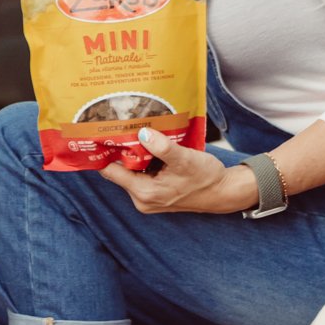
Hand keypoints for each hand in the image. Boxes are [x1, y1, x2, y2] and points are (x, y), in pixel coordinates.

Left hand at [97, 130, 257, 215]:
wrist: (223, 192)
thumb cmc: (206, 178)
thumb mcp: (184, 159)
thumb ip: (162, 147)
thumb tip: (142, 133)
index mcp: (144, 192)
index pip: (111, 171)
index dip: (105, 152)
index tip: (101, 132)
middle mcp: (142, 198)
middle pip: (120, 169)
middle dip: (122, 149)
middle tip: (122, 126)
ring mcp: (148, 197)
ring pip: (131, 170)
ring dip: (134, 154)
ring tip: (136, 132)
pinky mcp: (155, 193)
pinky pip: (142, 174)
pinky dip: (144, 160)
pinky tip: (150, 145)